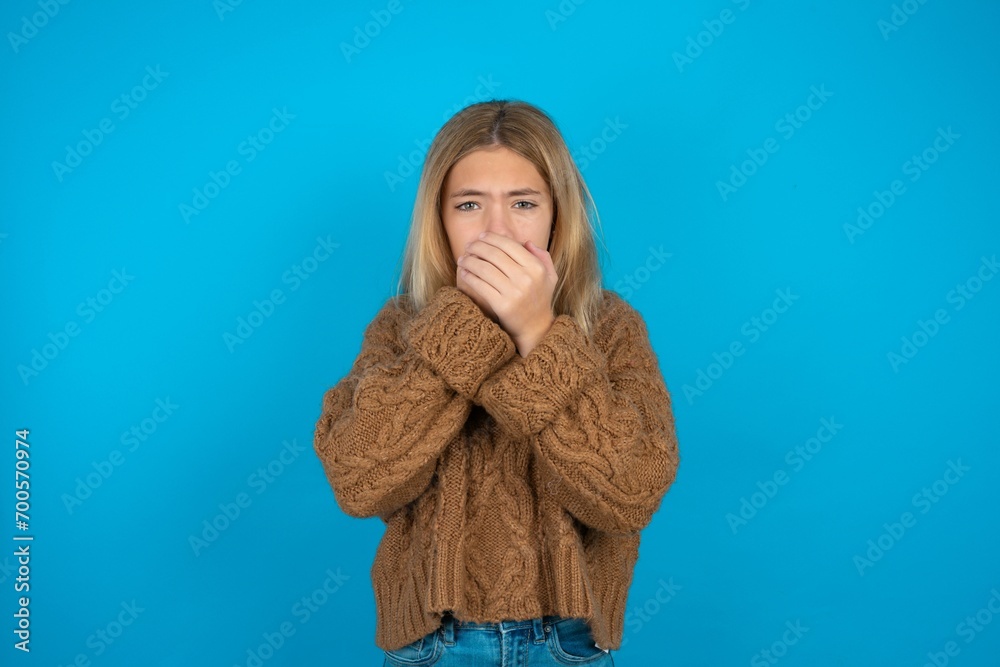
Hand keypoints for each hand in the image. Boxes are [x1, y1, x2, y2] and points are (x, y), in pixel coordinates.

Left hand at [456, 232, 557, 353]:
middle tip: (468, 246)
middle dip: (477, 247)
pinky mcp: (502, 305)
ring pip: (485, 268)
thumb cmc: (540, 299)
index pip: (510, 245)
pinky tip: (464, 273)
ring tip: (462, 259)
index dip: (492, 238)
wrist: (536, 328)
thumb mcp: (549, 276)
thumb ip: (542, 256)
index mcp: (536, 267)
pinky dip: (469, 277)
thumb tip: (526, 242)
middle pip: (494, 254)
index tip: (481, 236)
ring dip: (469, 261)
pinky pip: (481, 285)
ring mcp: (514, 292)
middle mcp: (526, 278)